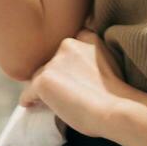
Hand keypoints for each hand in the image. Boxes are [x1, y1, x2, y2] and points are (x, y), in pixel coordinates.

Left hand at [17, 29, 135, 139]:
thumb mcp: (110, 61)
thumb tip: (78, 73)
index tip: (70, 76)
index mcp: (85, 37)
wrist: (116, 109)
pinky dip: (29, 99)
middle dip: (56, 75)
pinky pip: (29, 92)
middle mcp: (67, 44)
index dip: (67, 63)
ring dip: (45, 88)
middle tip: (65, 93)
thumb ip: (91, 57)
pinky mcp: (43, 80)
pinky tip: (33, 106)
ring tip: (54, 102)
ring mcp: (54, 62)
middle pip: (52, 62)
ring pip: (39, 76)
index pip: (67, 49)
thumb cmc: (118, 93)